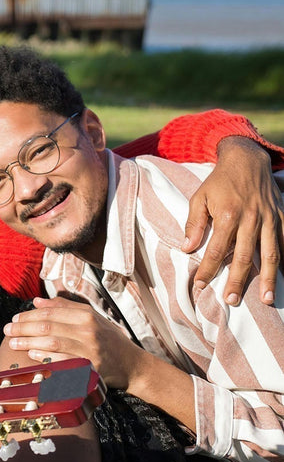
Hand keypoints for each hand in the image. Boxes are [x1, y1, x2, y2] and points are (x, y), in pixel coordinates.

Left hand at [4, 297, 147, 389]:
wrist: (133, 365)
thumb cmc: (108, 340)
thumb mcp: (91, 318)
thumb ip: (64, 309)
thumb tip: (36, 302)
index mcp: (87, 316)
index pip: (51, 313)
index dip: (29, 315)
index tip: (14, 318)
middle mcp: (89, 331)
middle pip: (48, 327)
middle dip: (23, 328)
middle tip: (8, 330)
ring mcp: (90, 350)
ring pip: (52, 343)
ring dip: (28, 342)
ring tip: (13, 343)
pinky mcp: (91, 368)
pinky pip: (63, 362)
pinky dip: (46, 357)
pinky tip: (32, 354)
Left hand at [184, 136, 281, 305]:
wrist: (247, 159)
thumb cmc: (219, 181)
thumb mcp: (199, 198)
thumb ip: (194, 224)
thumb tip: (187, 249)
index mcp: (228, 215)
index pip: (216, 250)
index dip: (208, 269)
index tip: (200, 285)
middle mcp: (251, 219)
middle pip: (245, 257)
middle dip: (238, 281)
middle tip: (232, 301)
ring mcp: (270, 218)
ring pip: (271, 253)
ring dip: (269, 278)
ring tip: (268, 299)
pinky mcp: (282, 216)